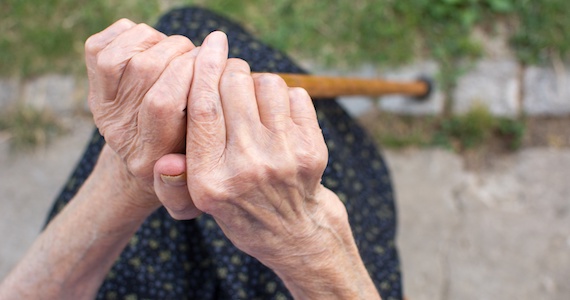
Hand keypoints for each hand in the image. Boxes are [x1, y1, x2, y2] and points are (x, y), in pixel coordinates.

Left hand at [84, 19, 199, 211]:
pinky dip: (130, 35)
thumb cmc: (187, 157)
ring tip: (180, 52)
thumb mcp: (204, 164)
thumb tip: (220, 103)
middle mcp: (120, 131)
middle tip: (201, 55)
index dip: (191, 72)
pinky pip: (102, 47)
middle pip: (144, 69)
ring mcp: (103, 109)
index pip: (162, 103)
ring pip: (125, 55)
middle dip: (180, 52)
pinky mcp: (93, 88)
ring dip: (159, 42)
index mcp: (150, 155)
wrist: (146, 163)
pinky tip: (154, 45)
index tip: (216, 60)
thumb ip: (212, 142)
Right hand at [156, 31, 354, 279]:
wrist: (291, 230)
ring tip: (255, 104)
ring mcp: (283, 157)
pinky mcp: (311, 150)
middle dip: (230, 70)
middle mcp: (247, 167)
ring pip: (266, 84)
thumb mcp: (198, 202)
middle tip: (231, 76)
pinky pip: (295, 95)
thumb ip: (173, 181)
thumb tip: (164, 162)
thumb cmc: (238, 207)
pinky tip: (277, 118)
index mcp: (210, 179)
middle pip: (234, 86)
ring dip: (257, 84)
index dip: (204, 67)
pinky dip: (284, 97)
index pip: (203, 107)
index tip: (210, 44)